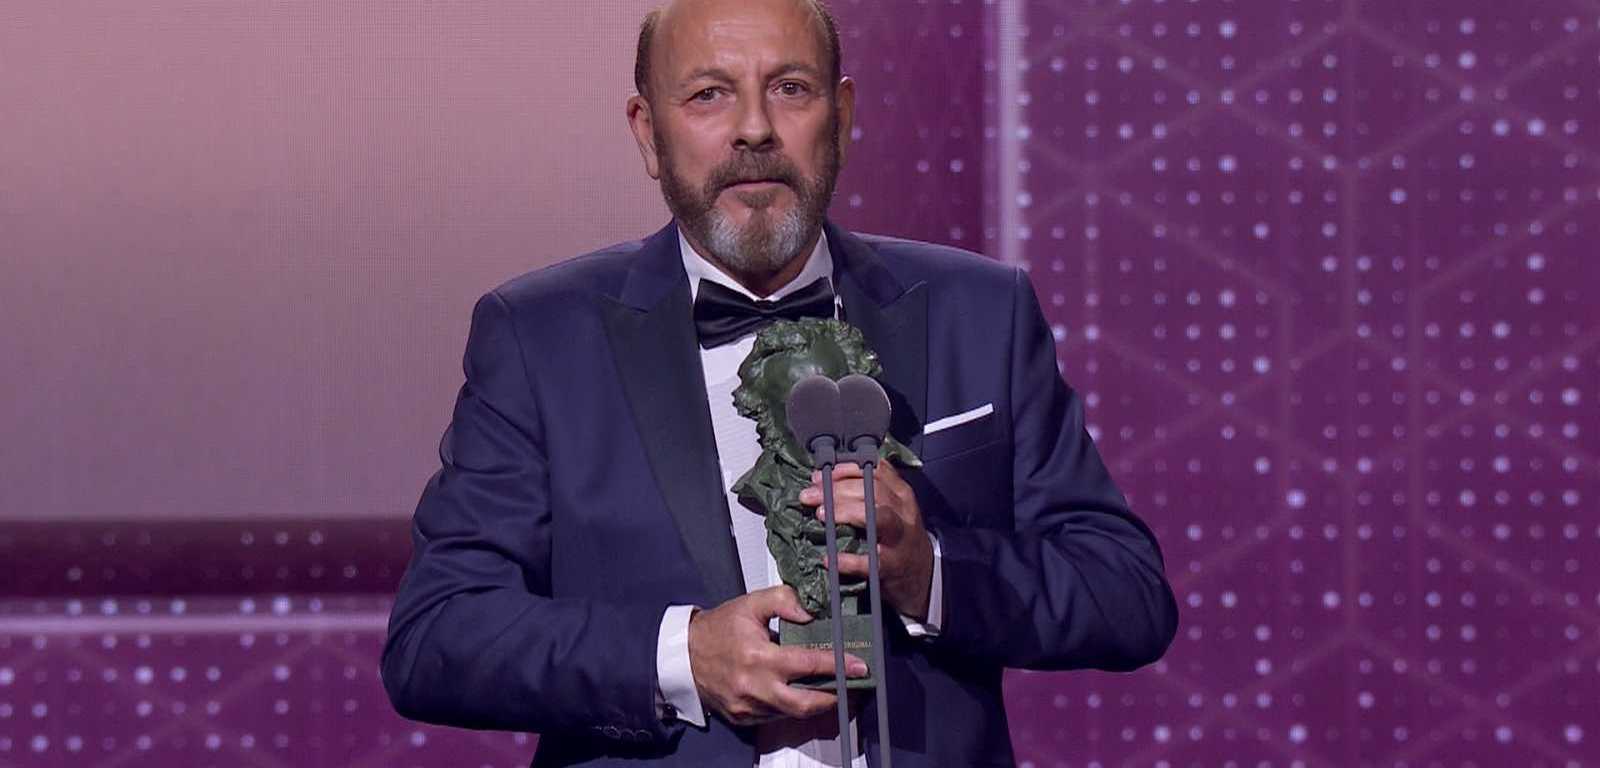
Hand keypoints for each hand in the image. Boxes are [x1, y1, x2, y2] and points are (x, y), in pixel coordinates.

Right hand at [687, 585, 868, 725]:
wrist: (682, 656)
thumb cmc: (718, 628)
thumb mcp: (750, 604)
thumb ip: (783, 599)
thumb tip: (812, 612)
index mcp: (758, 657)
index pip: (807, 664)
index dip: (837, 666)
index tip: (859, 666)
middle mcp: (754, 687)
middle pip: (804, 704)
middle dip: (833, 697)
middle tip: (852, 686)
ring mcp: (748, 707)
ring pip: (791, 714)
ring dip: (814, 704)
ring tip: (833, 690)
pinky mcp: (743, 719)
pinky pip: (775, 717)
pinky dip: (791, 708)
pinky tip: (802, 695)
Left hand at [800, 460, 933, 621]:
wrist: (921, 574)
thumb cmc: (898, 536)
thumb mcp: (893, 507)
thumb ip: (867, 489)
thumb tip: (825, 477)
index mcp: (901, 495)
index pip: (875, 471)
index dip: (845, 471)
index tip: (819, 476)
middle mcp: (903, 513)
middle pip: (873, 490)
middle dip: (837, 490)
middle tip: (810, 496)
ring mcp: (900, 540)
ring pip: (877, 517)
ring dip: (846, 512)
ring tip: (821, 515)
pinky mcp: (893, 567)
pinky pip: (871, 561)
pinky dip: (848, 560)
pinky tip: (829, 558)